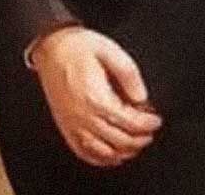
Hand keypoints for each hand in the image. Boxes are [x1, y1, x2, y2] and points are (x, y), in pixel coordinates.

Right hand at [29, 27, 161, 167]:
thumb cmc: (75, 46)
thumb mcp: (108, 49)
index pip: (131, 123)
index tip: (155, 119)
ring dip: (124, 151)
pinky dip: (101, 159)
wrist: (49, 45)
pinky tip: (111, 154)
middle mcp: (84, 115)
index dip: (148, 124)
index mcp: (96, 98)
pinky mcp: (65, 126)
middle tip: (148, 131)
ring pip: (105, 152)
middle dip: (140, 139)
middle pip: (121, 141)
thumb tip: (142, 97)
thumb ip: (129, 74)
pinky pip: (85, 153)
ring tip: (134, 143)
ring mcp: (73, 124)